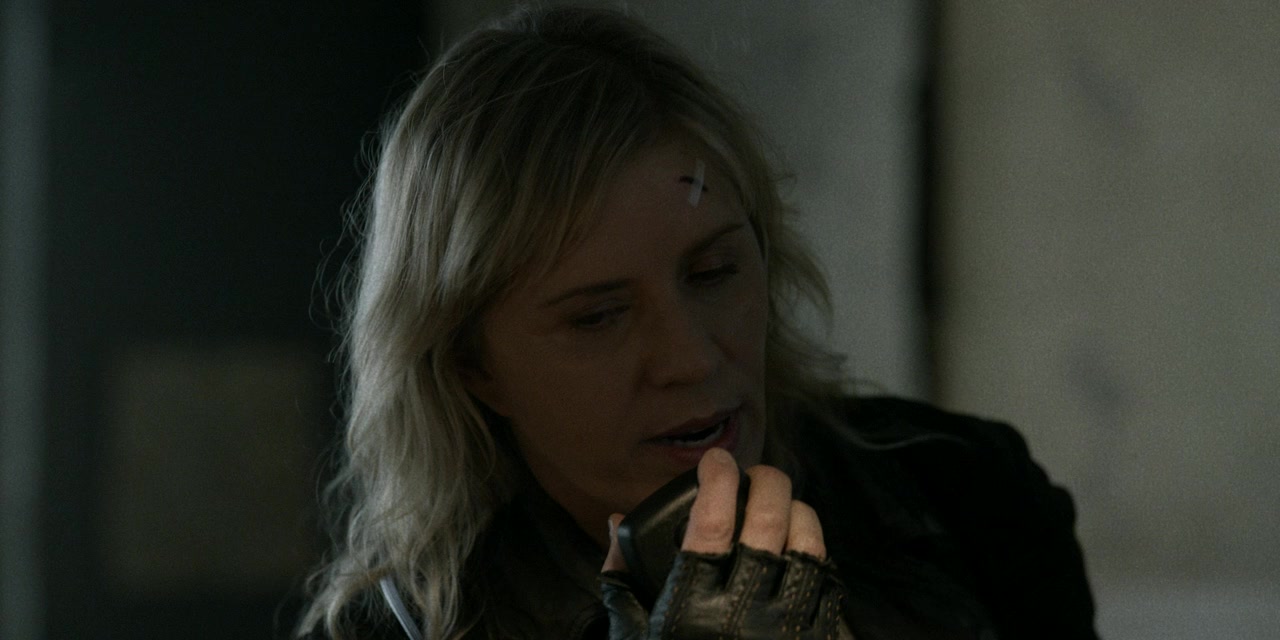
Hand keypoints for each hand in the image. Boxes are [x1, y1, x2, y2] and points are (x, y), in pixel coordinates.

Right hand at [600, 448, 846, 638]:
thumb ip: (621, 582)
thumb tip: (616, 523)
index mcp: (689, 613)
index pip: (709, 525)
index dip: (716, 480)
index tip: (715, 460)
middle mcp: (741, 620)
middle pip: (768, 524)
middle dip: (766, 483)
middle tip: (756, 473)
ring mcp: (785, 634)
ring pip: (809, 548)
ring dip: (800, 514)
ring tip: (785, 505)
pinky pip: (829, 587)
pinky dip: (819, 558)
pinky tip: (805, 550)